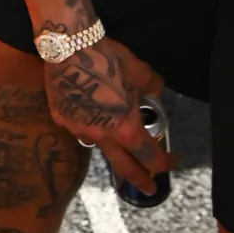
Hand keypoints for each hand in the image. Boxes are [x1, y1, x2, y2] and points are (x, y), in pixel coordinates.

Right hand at [42, 35, 175, 195]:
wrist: (69, 45)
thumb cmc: (109, 58)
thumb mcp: (141, 72)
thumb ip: (153, 87)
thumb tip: (156, 92)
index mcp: (126, 129)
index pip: (151, 157)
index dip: (166, 162)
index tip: (172, 160)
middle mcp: (102, 136)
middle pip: (125, 168)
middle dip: (141, 180)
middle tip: (150, 187)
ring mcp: (78, 129)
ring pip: (99, 146)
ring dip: (111, 147)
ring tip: (115, 138)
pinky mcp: (60, 117)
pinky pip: (79, 128)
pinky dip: (88, 125)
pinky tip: (88, 113)